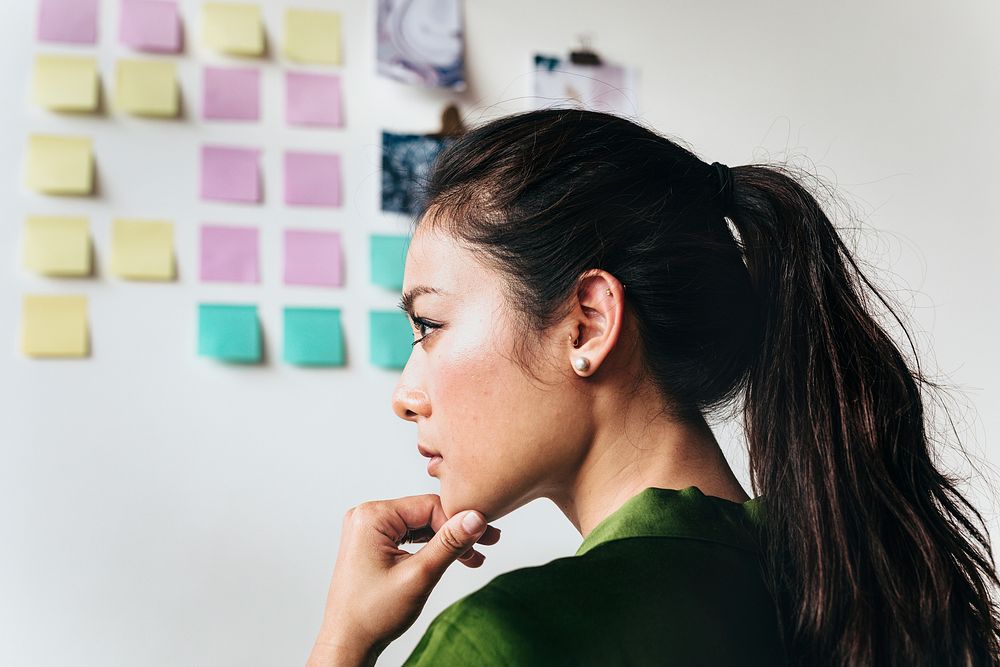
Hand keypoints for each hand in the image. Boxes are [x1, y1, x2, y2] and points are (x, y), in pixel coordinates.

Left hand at [307, 493, 500, 665]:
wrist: (348, 643)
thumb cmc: (372, 614)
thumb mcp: (419, 575)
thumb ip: (449, 543)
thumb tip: (476, 517)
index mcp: (372, 516)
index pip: (429, 506)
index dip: (459, 521)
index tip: (485, 538)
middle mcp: (367, 516)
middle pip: (425, 514)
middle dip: (456, 532)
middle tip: (488, 544)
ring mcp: (368, 530)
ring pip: (419, 526)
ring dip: (446, 541)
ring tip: (474, 557)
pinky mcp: (372, 543)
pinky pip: (408, 537)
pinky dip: (430, 548)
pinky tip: (452, 558)